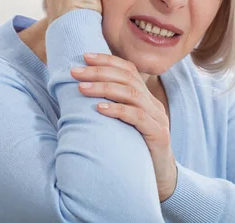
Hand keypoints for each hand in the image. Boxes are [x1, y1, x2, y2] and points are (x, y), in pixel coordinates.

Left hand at [71, 53, 177, 201]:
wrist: (159, 179)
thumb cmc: (134, 150)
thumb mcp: (122, 125)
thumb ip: (110, 108)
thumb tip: (80, 93)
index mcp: (145, 98)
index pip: (128, 70)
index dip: (107, 60)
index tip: (84, 56)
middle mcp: (153, 104)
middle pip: (127, 78)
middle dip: (99, 72)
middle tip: (75, 72)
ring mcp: (157, 118)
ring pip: (132, 94)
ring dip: (104, 88)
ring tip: (82, 88)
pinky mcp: (158, 134)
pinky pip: (137, 117)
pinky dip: (118, 110)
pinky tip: (100, 109)